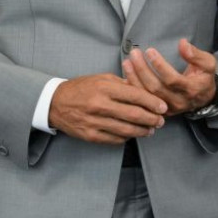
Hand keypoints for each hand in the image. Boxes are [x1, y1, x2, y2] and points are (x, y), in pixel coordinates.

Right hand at [49, 73, 166, 143]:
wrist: (55, 103)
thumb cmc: (82, 88)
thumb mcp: (101, 78)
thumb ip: (123, 83)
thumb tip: (145, 89)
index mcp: (104, 87)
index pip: (135, 95)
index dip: (152, 102)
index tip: (163, 106)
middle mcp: (99, 105)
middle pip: (134, 114)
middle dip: (151, 119)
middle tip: (161, 121)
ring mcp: (94, 122)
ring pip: (126, 129)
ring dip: (142, 131)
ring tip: (151, 130)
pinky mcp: (90, 135)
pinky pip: (114, 139)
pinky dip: (127, 137)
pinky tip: (133, 134)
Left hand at [123, 39, 217, 116]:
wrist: (204, 98)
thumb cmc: (204, 77)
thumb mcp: (208, 63)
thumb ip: (196, 54)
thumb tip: (182, 43)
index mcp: (191, 89)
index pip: (172, 79)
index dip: (159, 66)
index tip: (149, 51)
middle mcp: (178, 101)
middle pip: (156, 88)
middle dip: (142, 70)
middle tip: (134, 54)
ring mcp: (168, 108)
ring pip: (146, 96)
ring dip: (134, 79)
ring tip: (127, 62)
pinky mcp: (159, 110)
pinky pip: (143, 101)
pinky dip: (134, 88)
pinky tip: (126, 75)